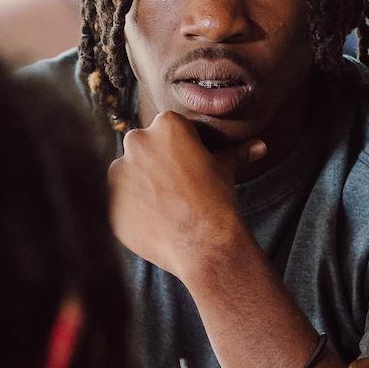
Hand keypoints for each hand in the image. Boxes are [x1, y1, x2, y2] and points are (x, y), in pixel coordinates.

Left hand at [107, 111, 262, 280]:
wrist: (203, 242)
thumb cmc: (217, 200)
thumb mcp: (225, 170)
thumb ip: (236, 153)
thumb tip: (260, 146)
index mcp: (165, 125)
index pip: (165, 132)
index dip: (176, 152)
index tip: (185, 171)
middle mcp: (137, 141)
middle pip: (142, 149)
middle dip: (153, 166)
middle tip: (173, 191)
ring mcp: (118, 170)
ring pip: (126, 174)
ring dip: (138, 187)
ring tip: (162, 208)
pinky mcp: (108, 199)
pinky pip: (116, 200)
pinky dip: (129, 209)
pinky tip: (151, 220)